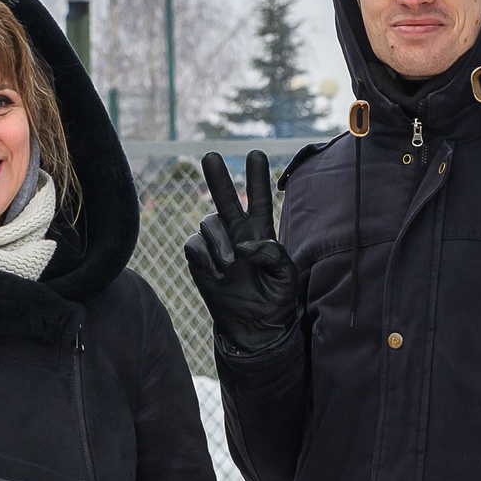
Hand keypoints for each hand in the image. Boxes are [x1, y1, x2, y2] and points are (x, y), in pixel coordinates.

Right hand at [185, 151, 299, 355]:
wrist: (255, 326)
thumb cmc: (275, 298)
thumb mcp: (287, 276)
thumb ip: (273, 255)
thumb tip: (246, 244)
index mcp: (261, 233)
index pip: (260, 200)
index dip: (257, 178)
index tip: (256, 153)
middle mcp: (237, 233)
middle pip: (226, 199)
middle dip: (218, 178)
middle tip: (211, 155)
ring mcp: (216, 246)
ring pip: (209, 222)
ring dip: (219, 241)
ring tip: (230, 265)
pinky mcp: (199, 260)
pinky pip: (194, 245)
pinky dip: (205, 257)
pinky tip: (218, 273)